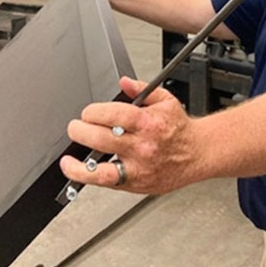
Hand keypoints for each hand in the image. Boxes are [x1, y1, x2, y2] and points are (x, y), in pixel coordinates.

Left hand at [59, 76, 201, 194]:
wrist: (197, 154)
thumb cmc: (179, 129)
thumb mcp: (164, 100)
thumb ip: (141, 89)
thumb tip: (123, 82)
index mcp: (148, 122)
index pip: (113, 115)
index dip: (93, 112)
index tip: (87, 113)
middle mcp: (143, 146)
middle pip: (102, 139)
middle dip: (80, 132)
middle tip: (75, 129)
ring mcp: (139, 168)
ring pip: (102, 170)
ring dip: (79, 166)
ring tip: (68, 161)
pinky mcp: (137, 184)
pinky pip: (109, 183)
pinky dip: (92, 178)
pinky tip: (82, 171)